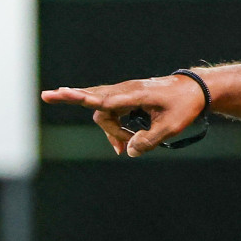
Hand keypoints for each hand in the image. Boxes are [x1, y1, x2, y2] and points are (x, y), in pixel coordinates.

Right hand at [41, 76, 206, 156]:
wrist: (194, 89)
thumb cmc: (184, 106)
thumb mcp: (171, 127)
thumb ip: (148, 141)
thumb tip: (129, 151)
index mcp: (135, 95)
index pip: (104, 99)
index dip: (81, 98)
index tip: (63, 92)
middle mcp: (126, 91)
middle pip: (98, 106)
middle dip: (72, 100)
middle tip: (46, 96)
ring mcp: (125, 93)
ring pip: (105, 112)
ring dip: (110, 130)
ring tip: (122, 149)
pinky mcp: (128, 98)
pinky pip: (111, 111)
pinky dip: (113, 126)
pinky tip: (121, 143)